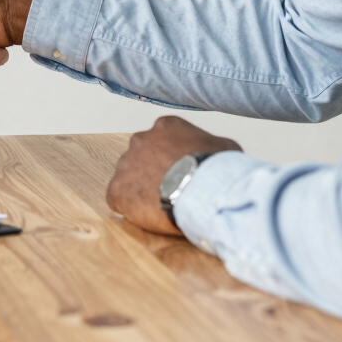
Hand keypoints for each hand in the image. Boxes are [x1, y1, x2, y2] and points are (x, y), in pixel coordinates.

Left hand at [105, 116, 240, 236]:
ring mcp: (126, 164)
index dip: (172, 159)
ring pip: (130, 177)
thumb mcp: (224, 147)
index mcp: (165, 126)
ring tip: (163, 206)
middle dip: (155, 173)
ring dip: (142, 190)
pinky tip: (148, 215)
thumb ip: (210, 145)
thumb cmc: (217, 169)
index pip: (163, 140)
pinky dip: (130, 208)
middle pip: (143, 157)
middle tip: (173, 191)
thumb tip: (216, 154)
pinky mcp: (117, 189)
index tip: (182, 174)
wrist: (202, 190)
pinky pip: (118, 199)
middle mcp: (141, 139)